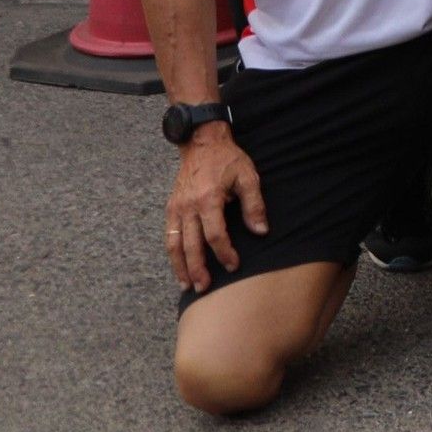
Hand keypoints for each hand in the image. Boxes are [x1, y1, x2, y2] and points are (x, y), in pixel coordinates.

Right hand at [165, 127, 264, 291]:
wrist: (202, 142)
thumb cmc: (228, 160)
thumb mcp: (248, 177)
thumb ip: (254, 205)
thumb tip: (261, 231)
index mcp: (208, 199)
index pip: (215, 235)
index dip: (224, 253)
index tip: (233, 266)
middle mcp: (188, 206)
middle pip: (191, 245)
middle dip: (197, 269)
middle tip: (204, 288)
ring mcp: (176, 208)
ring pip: (174, 244)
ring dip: (180, 266)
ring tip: (186, 285)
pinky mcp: (171, 207)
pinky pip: (169, 235)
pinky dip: (172, 253)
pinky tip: (179, 266)